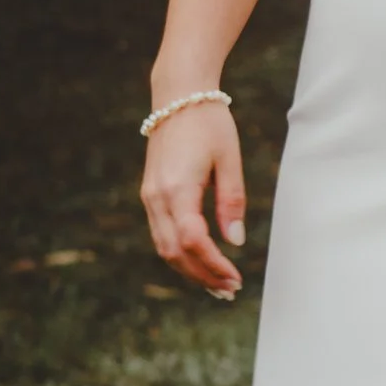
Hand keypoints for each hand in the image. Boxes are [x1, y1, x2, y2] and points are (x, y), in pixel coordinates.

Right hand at [141, 103, 245, 300]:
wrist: (178, 95)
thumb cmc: (210, 123)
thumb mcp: (229, 159)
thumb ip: (232, 201)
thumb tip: (235, 241)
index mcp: (178, 188)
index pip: (193, 240)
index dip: (213, 264)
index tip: (236, 278)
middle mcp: (157, 197)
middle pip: (175, 252)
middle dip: (202, 275)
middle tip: (230, 290)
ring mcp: (149, 196)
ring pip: (164, 247)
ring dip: (190, 269)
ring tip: (218, 284)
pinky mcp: (150, 194)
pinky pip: (161, 233)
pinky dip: (180, 253)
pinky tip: (200, 261)